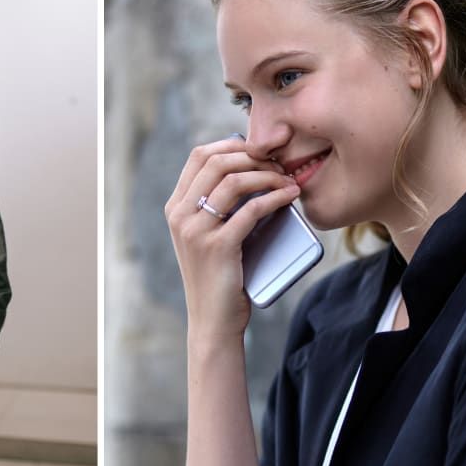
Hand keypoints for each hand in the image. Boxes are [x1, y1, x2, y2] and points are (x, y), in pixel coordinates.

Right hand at [164, 136, 299, 340]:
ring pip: (234, 181)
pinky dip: (274, 197)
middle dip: (253, 156)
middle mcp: (180, 215)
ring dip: (267, 174)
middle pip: (217, 162)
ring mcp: (196, 231)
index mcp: (175, 207)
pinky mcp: (218, 247)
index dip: (231, 145)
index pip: (199, 156)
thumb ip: (215, 205)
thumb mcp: (206, 235)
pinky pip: (251, 209)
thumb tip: (252, 170)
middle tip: (279, 165)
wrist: (213, 320)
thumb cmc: (218, 275)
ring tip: (288, 180)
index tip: (259, 152)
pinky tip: (289, 196)